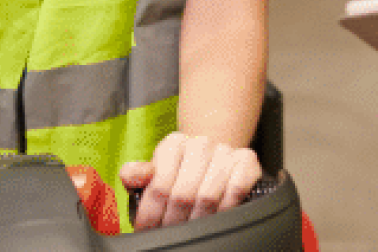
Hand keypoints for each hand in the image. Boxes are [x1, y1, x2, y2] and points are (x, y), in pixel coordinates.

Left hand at [120, 133, 261, 228]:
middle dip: (172, 222)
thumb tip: (130, 176)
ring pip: (208, 197)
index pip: (159, 185)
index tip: (147, 229)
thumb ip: (137, 175)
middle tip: (168, 233)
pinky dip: (224, 209)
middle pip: (183, 195)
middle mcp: (200, 144)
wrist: (212, 157)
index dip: (151, 214)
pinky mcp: (246, 160)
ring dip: (197, 221)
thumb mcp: (154, 171)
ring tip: (188, 230)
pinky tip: (215, 217)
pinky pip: (235, 192)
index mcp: (173, 144)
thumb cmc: (179, 170)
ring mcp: (225, 151)